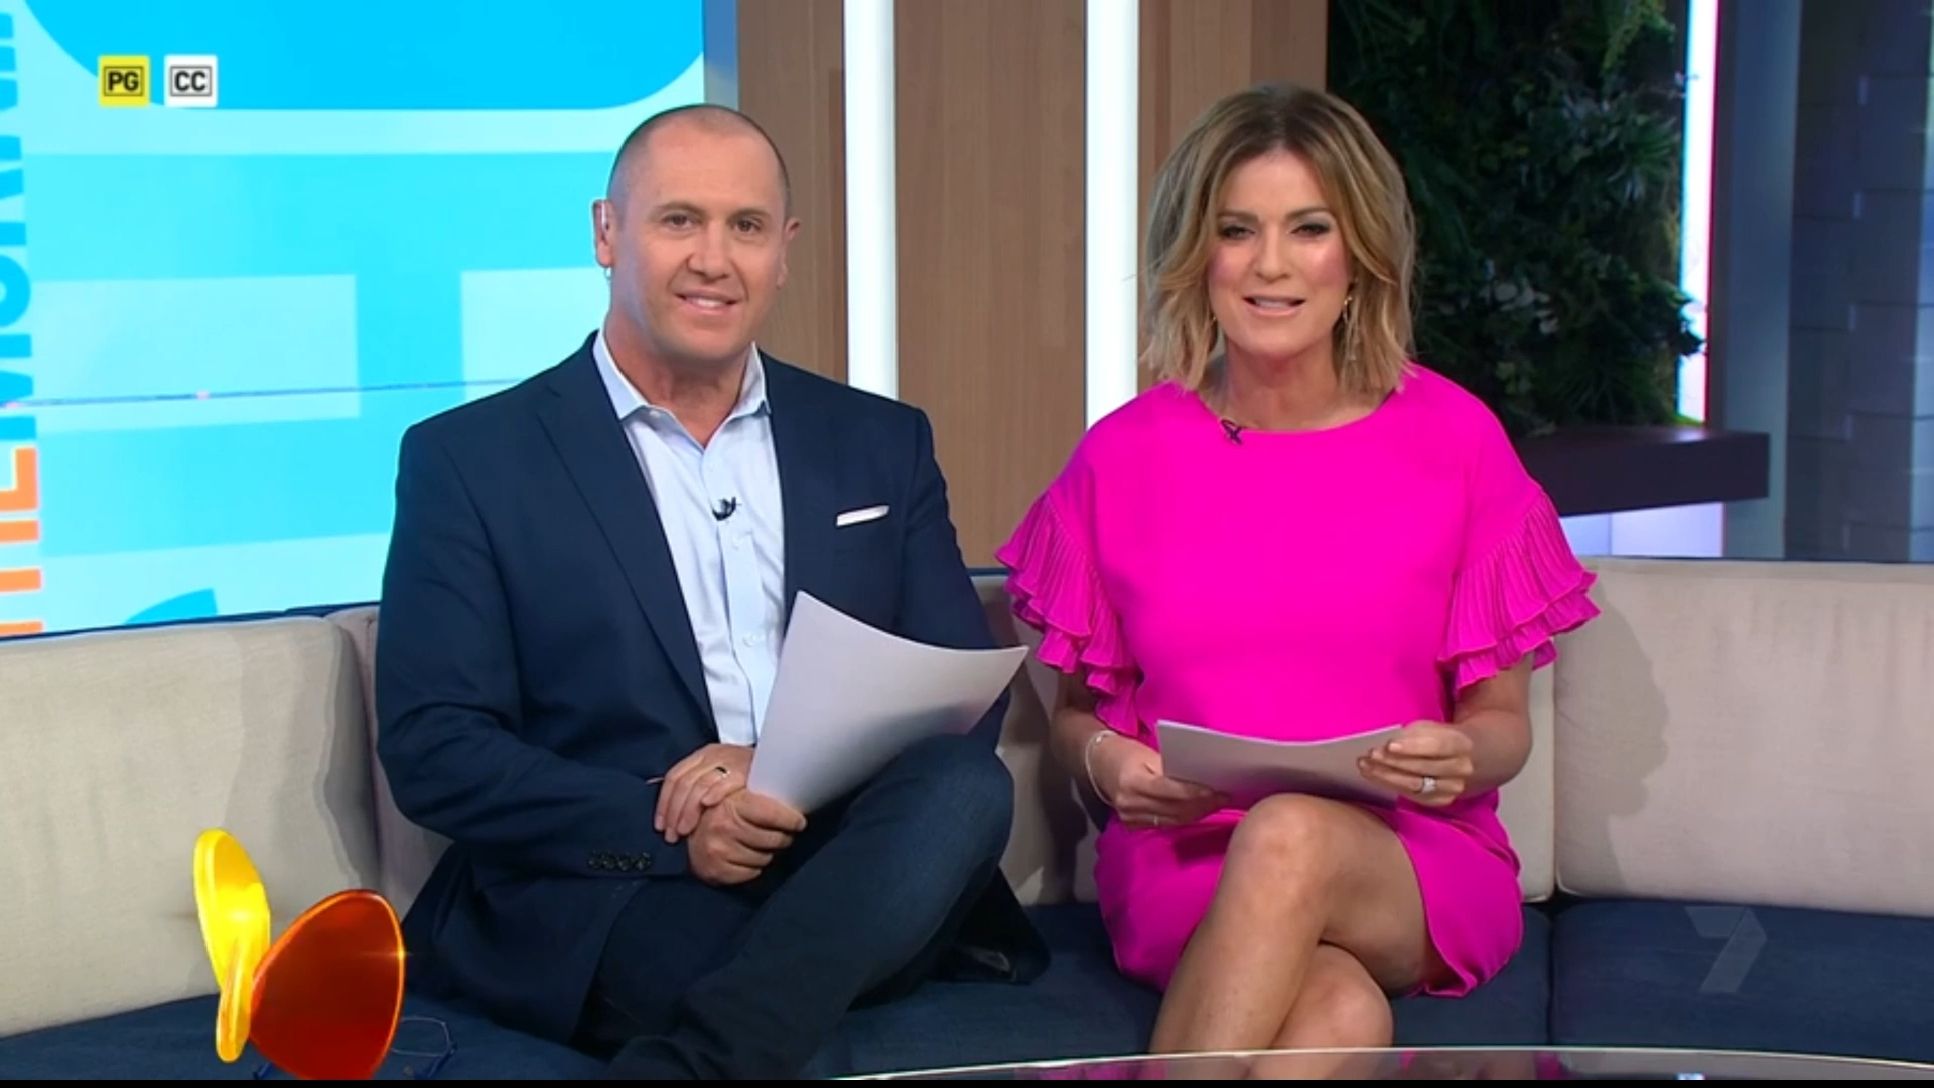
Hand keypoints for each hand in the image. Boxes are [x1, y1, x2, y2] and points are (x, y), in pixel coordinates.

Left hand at [655, 743, 752, 844]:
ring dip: (689, 810)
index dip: (664, 803)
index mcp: (703, 755)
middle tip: (673, 836)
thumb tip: (667, 810)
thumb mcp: (720, 778)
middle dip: (674, 811)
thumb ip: (698, 789)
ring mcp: (729, 760)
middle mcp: (713, 754)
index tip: (661, 826)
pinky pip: (724, 781)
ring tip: (686, 832)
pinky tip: (707, 807)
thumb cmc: (750, 780)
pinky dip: (713, 794)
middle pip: (683, 782)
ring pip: (699, 784)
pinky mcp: (745, 768)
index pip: (674, 777)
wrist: (781, 766)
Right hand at [688, 790, 807, 886]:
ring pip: (765, 857)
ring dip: (769, 853)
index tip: (799, 821)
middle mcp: (722, 825)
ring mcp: (718, 849)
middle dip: (784, 837)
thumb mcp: (735, 787)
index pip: (772, 814)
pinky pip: (752, 873)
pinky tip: (751, 858)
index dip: (791, 819)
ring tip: (766, 844)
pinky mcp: (715, 869)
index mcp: (730, 801)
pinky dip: (755, 868)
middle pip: (774, 839)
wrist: (685, 829)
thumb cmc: (718, 806)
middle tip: (785, 834)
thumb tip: (792, 783)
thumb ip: (757, 786)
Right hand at [1090, 733, 1227, 828]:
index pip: (1170, 790)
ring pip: (1174, 820)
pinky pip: (1167, 824)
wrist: (1098, 764)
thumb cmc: (1126, 752)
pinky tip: (1200, 810)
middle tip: (1226, 796)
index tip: (1218, 789)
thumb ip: (1170, 768)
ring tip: (1218, 803)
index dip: (1196, 792)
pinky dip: (1185, 817)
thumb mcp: (1147, 754)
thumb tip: (1203, 777)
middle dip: (1203, 804)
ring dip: (1198, 812)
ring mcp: (1130, 818)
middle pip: (1175, 809)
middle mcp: (1130, 804)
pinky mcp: (1133, 825)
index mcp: (1132, 782)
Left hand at [1359, 722, 1474, 807]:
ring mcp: (1452, 788)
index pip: (1436, 746)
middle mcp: (1462, 769)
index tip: (1389, 745)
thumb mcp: (1428, 728)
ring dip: (1386, 775)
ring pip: (1415, 785)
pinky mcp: (1440, 801)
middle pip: (1423, 768)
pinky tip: (1373, 776)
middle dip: (1393, 762)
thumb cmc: (1437, 739)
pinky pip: (1411, 795)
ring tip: (1365, 766)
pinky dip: (1389, 785)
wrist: (1459, 759)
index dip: (1412, 747)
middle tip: (1369, 755)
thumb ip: (1411, 735)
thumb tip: (1385, 745)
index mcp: (1461, 744)